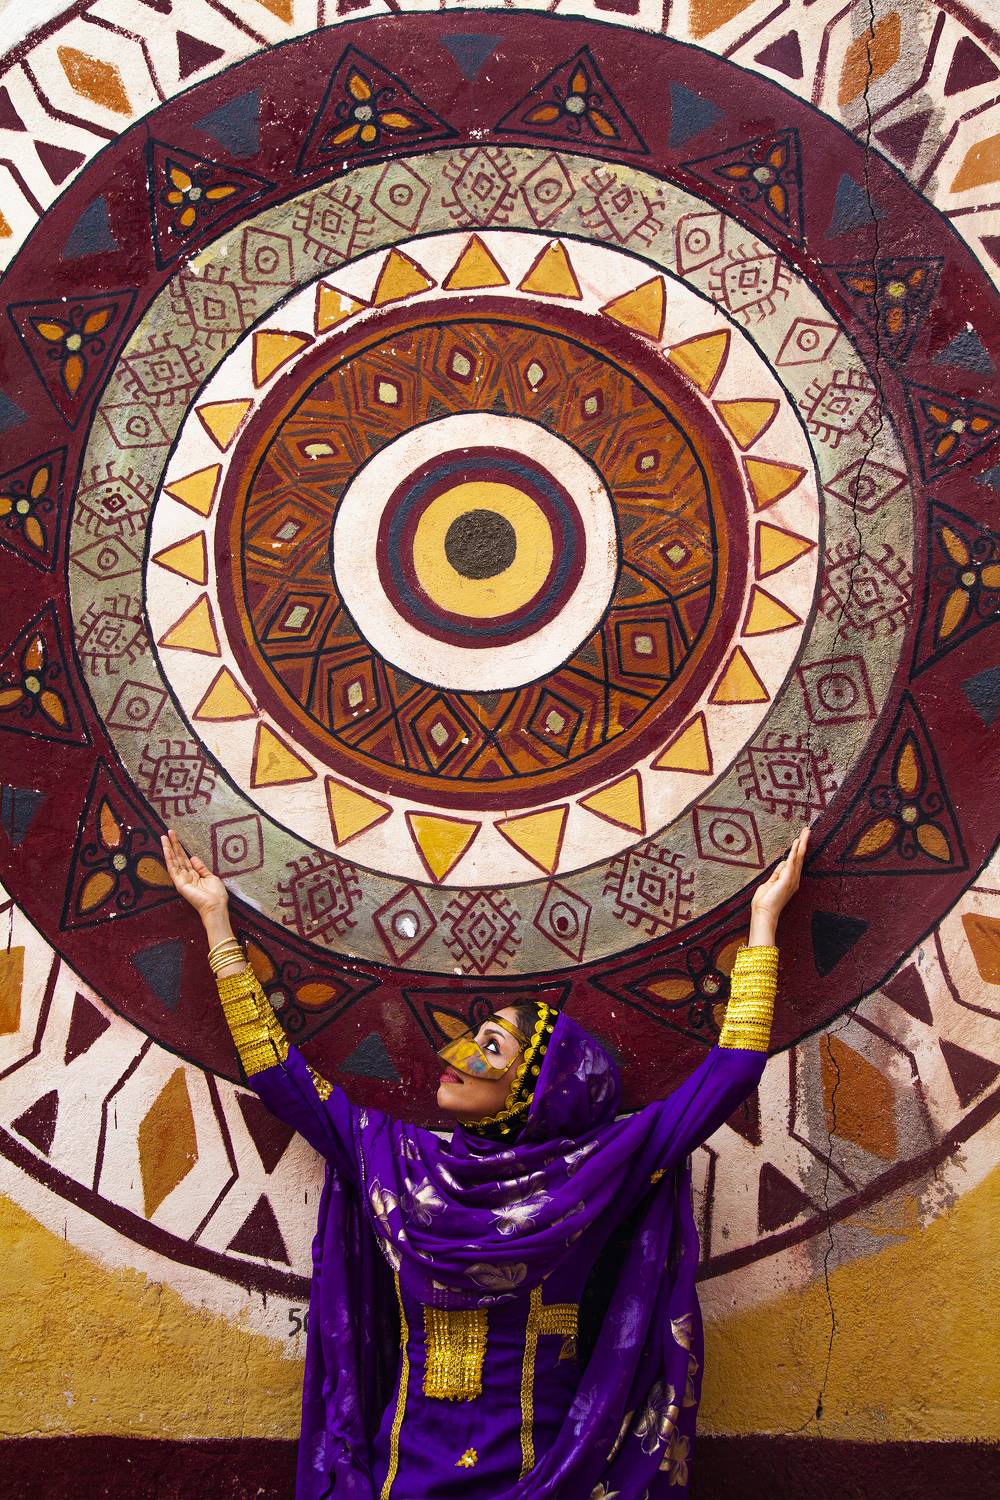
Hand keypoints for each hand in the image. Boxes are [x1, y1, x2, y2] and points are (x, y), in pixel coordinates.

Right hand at [160, 828, 228, 918]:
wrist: (215, 906)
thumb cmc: (216, 895)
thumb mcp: (210, 877)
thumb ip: (201, 868)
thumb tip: (192, 857)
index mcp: (194, 875)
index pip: (185, 859)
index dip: (180, 848)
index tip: (176, 837)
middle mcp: (186, 876)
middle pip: (178, 857)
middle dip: (173, 845)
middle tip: (169, 832)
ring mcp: (181, 879)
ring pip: (173, 860)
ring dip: (168, 848)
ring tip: (164, 836)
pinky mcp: (179, 883)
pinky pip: (172, 868)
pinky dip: (168, 857)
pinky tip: (166, 848)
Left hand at [749, 826, 808, 944]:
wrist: (764, 912)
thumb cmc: (766, 901)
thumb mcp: (771, 883)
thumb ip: (778, 874)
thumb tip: (783, 863)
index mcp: (790, 880)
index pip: (795, 862)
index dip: (798, 850)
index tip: (800, 839)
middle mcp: (794, 878)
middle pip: (800, 856)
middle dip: (804, 842)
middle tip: (807, 830)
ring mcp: (792, 878)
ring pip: (798, 856)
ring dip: (802, 843)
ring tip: (806, 831)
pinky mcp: (787, 878)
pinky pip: (792, 861)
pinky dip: (795, 850)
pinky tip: (798, 841)